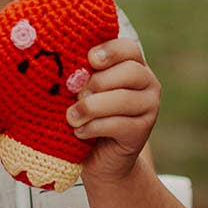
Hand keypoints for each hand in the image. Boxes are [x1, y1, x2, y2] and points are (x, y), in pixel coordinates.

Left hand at [64, 38, 159, 183]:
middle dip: (97, 83)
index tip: (88, 60)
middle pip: (130, 71)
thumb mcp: (80, 90)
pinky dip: (94, 127)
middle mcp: (147, 83)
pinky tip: (79, 132)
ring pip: (124, 99)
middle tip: (75, 95)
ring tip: (71, 117)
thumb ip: (79, 75)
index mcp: (132, 65)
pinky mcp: (142, 132)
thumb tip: (58, 61)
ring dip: (91, 107)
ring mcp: (149, 107)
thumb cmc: (84, 115)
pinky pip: (119, 124)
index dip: (109, 51)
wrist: (97, 158)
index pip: (128, 49)